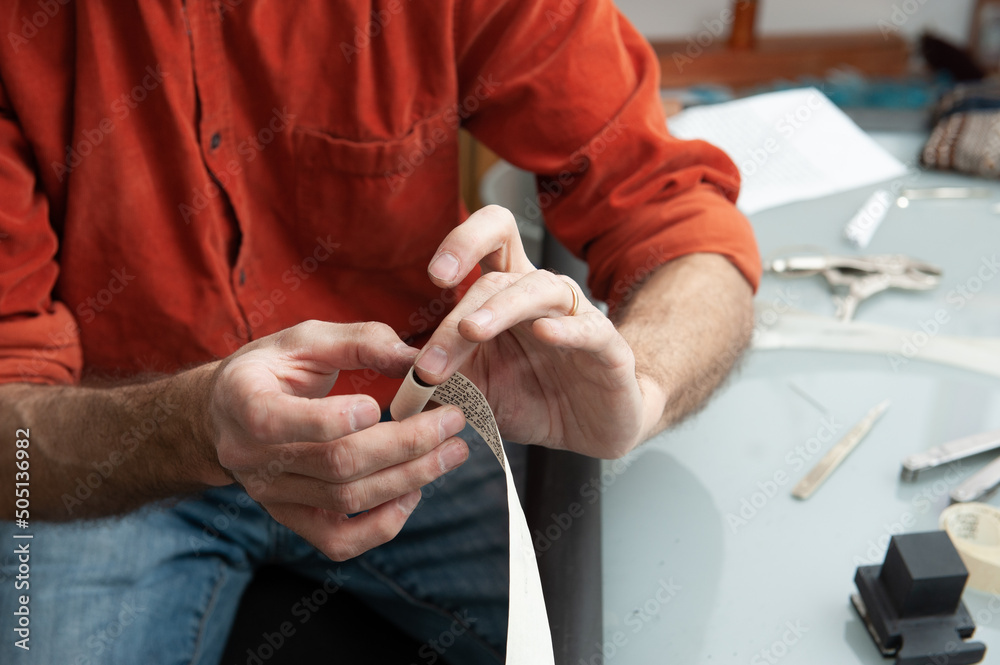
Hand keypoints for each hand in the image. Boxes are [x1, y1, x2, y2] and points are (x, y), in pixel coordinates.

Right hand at [207, 320, 468, 560]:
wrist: (227, 414)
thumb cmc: (272, 368)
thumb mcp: (306, 338)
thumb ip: (360, 341)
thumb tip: (418, 360)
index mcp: (243, 401)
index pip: (276, 421)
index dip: (329, 419)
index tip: (378, 405)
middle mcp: (251, 456)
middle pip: (334, 463)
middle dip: (404, 445)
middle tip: (453, 422)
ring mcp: (271, 494)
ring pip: (345, 500)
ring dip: (408, 478)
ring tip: (451, 453)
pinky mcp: (291, 518)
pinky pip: (338, 541)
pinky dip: (382, 526)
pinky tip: (413, 494)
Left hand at [412, 205, 646, 457]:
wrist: (593, 429)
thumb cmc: (535, 398)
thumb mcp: (476, 389)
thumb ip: (438, 374)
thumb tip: (387, 365)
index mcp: (507, 294)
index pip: (491, 238)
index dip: (463, 242)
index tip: (435, 277)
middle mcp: (540, 296)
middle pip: (500, 274)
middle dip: (459, 315)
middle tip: (430, 360)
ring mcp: (577, 317)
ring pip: (540, 289)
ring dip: (500, 310)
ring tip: (472, 332)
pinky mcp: (608, 349)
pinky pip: (589, 328)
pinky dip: (566, 329)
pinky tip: (545, 335)